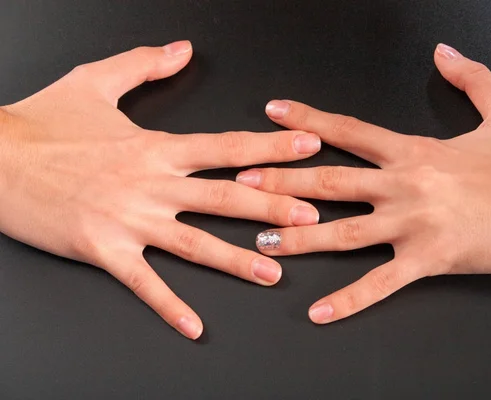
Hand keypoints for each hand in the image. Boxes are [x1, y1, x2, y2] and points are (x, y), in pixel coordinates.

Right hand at [0, 41, 320, 338]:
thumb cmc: (43, 124)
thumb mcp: (95, 80)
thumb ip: (144, 65)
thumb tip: (182, 49)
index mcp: (155, 147)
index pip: (228, 147)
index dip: (272, 148)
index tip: (309, 149)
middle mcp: (151, 184)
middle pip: (225, 197)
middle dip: (272, 207)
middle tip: (312, 218)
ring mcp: (130, 220)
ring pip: (196, 243)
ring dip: (237, 259)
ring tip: (274, 272)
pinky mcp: (104, 249)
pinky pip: (144, 282)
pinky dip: (170, 305)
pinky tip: (194, 326)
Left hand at [236, 44, 490, 323]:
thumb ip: (469, 78)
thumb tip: (445, 53)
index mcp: (414, 150)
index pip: (347, 129)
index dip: (307, 119)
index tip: (273, 113)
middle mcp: (404, 183)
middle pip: (329, 178)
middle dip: (281, 180)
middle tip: (242, 182)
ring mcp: (413, 221)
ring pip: (342, 229)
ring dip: (299, 235)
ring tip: (263, 240)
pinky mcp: (430, 257)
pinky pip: (380, 282)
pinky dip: (348, 299)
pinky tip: (320, 311)